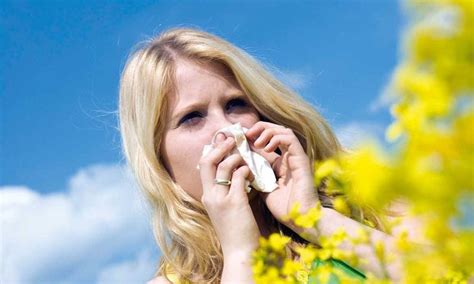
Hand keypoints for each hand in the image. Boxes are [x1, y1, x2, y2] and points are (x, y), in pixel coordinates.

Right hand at [198, 134, 259, 256]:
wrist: (240, 252)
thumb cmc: (236, 231)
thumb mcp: (226, 209)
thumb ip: (229, 191)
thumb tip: (238, 173)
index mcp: (207, 196)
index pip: (204, 167)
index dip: (212, 151)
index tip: (223, 141)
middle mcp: (210, 195)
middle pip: (207, 162)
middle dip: (219, 147)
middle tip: (232, 139)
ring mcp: (220, 199)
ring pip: (223, 166)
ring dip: (236, 156)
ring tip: (246, 154)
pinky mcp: (234, 202)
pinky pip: (238, 176)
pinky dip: (246, 170)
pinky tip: (253, 171)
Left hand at [246, 122, 318, 229]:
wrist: (301, 220)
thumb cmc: (284, 208)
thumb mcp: (263, 187)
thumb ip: (255, 173)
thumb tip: (242, 162)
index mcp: (280, 163)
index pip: (267, 140)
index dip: (253, 136)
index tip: (239, 139)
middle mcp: (289, 157)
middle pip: (275, 130)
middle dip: (259, 128)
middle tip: (247, 134)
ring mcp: (296, 157)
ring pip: (283, 130)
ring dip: (267, 131)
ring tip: (257, 141)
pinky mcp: (301, 159)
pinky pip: (290, 139)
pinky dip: (277, 138)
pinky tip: (267, 148)